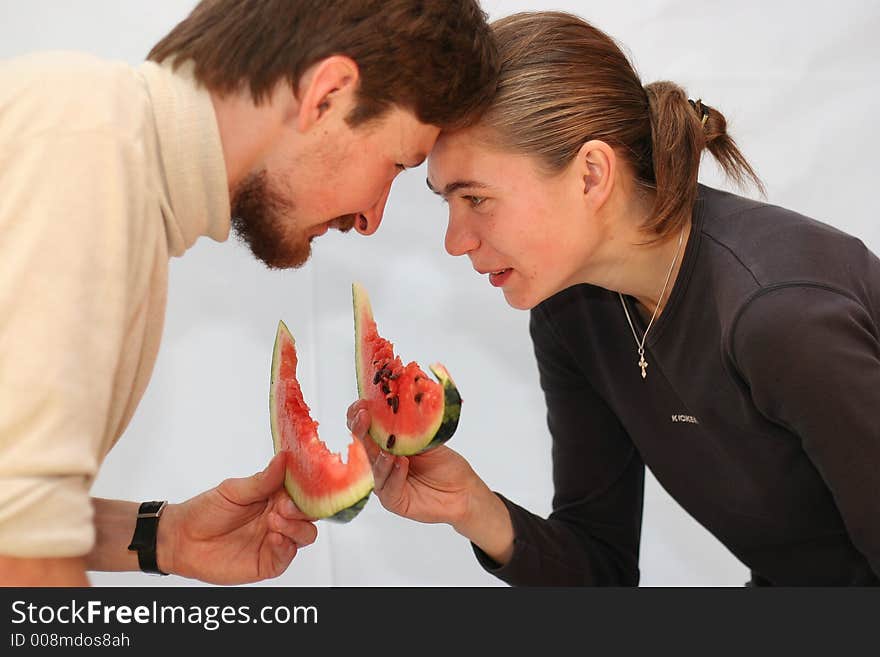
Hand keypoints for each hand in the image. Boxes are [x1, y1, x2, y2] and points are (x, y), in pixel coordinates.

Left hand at [158, 452, 316, 583]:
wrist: (181, 540)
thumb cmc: (204, 512)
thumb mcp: (233, 490)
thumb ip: (262, 480)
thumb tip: (283, 459)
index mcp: (273, 497)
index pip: (301, 491)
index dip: (306, 487)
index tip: (304, 483)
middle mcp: (279, 518)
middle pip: (309, 514)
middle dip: (304, 508)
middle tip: (287, 505)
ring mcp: (275, 540)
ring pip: (305, 535)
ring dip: (296, 527)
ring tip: (275, 520)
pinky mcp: (267, 562)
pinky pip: (287, 556)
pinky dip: (285, 547)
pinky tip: (274, 538)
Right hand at [346, 400, 483, 526]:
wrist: (463, 491)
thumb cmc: (445, 465)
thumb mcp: (428, 440)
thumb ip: (412, 427)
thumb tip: (402, 404)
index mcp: (387, 445)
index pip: (366, 430)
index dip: (359, 417)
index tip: (362, 404)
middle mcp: (382, 462)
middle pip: (364, 446)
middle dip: (361, 430)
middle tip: (363, 416)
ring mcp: (386, 482)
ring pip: (375, 468)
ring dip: (380, 456)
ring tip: (389, 449)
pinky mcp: (393, 500)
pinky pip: (388, 488)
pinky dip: (393, 474)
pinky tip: (400, 463)